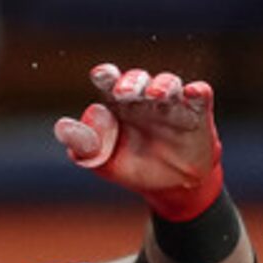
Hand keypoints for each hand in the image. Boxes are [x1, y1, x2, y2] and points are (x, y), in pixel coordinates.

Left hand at [53, 63, 224, 220]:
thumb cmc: (134, 166)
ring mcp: (172, 105)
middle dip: (131, 82)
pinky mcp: (197, 114)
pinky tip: (194, 91)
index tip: (103, 74)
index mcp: (118, 105)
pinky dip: (198, 91)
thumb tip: (62, 126)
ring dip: (163, 84)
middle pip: (137, 79)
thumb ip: (82, 144)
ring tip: (157, 94)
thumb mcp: (102, 160)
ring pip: (168, 82)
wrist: (172, 188)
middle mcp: (144, 99)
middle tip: (125, 93)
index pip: (110, 81)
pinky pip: (200, 95)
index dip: (106, 75)